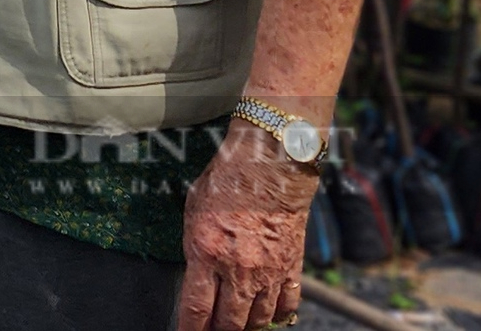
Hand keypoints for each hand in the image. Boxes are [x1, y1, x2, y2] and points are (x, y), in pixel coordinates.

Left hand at [177, 121, 316, 330]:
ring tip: (237, 323)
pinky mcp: (290, 269)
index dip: (190, 330)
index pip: (196, 310)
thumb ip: (195, 249)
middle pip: (228, 324)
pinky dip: (277, 316)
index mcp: (206, 253)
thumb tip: (197, 278)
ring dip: (245, 326)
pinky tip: (268, 314)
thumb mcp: (193, 212)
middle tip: (212, 329)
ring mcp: (267, 272)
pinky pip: (286, 307)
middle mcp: (238, 270)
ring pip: (257, 321)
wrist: (270, 167)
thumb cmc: (226, 183)